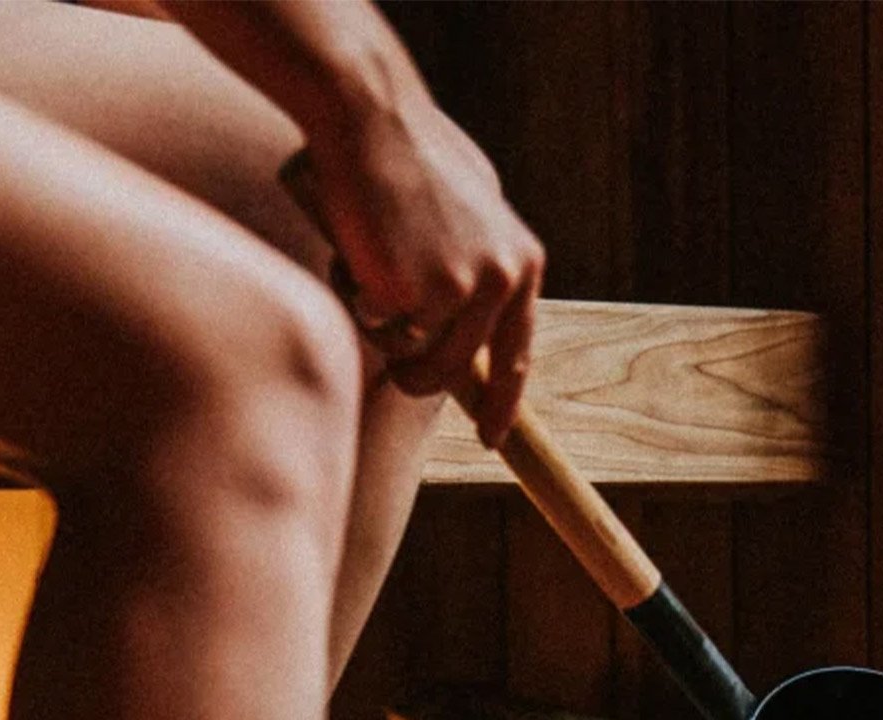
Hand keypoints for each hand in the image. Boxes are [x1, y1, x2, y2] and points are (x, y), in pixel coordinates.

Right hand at [303, 100, 544, 449]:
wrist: (372, 117)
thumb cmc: (411, 156)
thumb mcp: (474, 208)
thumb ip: (483, 260)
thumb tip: (476, 321)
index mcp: (524, 262)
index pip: (518, 354)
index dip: (504, 403)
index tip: (492, 438)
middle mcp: (505, 279)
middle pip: (461, 370)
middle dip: (423, 382)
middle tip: (399, 379)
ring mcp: (464, 290)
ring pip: (418, 357)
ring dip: (388, 343)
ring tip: (371, 287)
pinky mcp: (420, 293)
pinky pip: (383, 331)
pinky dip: (362, 305)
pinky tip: (359, 258)